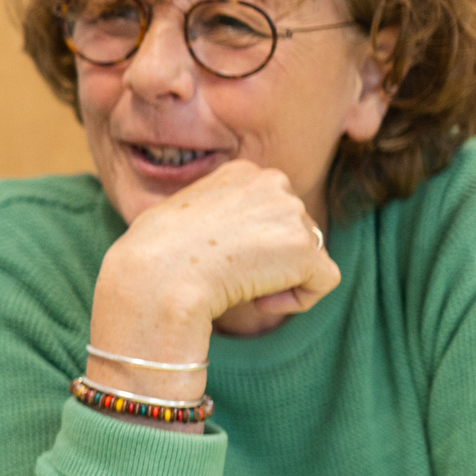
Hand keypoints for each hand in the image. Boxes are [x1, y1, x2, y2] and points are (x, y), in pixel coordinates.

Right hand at [94, 160, 338, 368]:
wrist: (156, 277)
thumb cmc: (152, 255)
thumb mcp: (180, 218)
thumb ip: (215, 216)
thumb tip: (228, 241)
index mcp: (242, 172)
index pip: (271, 211)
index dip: (252, 243)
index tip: (220, 260)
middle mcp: (273, 182)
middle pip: (295, 231)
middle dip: (270, 260)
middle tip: (228, 275)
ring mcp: (292, 213)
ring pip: (309, 257)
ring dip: (279, 279)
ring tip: (239, 285)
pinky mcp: (305, 249)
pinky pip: (323, 282)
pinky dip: (296, 301)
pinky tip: (259, 302)